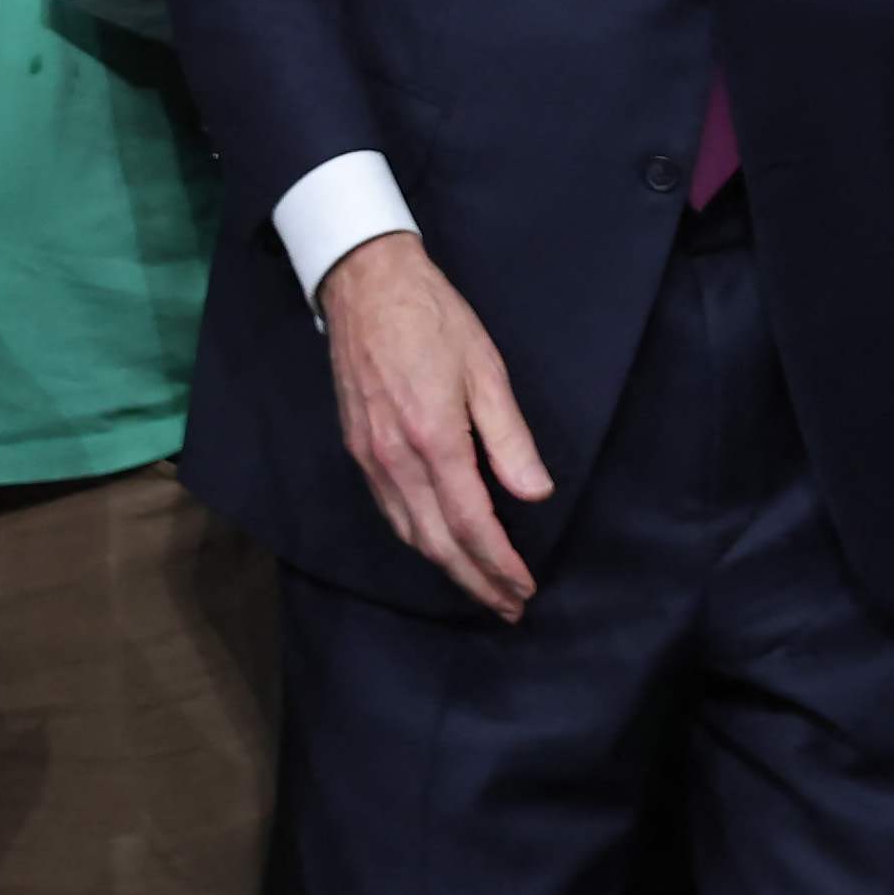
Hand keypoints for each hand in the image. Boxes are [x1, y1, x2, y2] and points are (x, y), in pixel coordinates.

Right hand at [321, 231, 547, 619]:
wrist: (366, 288)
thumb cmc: (435, 320)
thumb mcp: (488, 369)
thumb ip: (510, 438)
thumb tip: (534, 494)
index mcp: (434, 440)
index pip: (471, 524)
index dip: (498, 563)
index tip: (523, 589)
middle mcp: (395, 459)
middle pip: (437, 542)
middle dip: (474, 581)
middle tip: (509, 606)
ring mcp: (370, 458)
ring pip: (409, 533)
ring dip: (446, 567)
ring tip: (480, 586)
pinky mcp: (358, 450)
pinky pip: (390, 511)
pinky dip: (419, 538)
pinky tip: (440, 544)